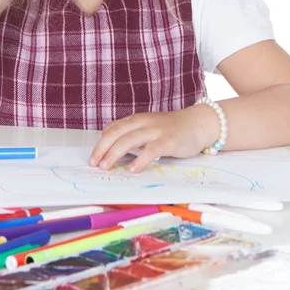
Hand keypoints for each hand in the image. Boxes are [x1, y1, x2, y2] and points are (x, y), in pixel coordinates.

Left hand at [88, 107, 209, 172]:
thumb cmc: (171, 128)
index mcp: (136, 119)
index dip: (100, 142)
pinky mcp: (167, 141)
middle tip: (93, 163)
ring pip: (129, 140)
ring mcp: (155, 131)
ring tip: (105, 166)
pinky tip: (132, 169)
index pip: (113, 128)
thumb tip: (110, 144)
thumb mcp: (148, 127)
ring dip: (114, 154)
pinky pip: (150, 150)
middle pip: (116, 134)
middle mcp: (142, 122)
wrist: (197, 123)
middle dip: (102, 148)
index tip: (92, 156)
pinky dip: (139, 160)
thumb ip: (132, 133)